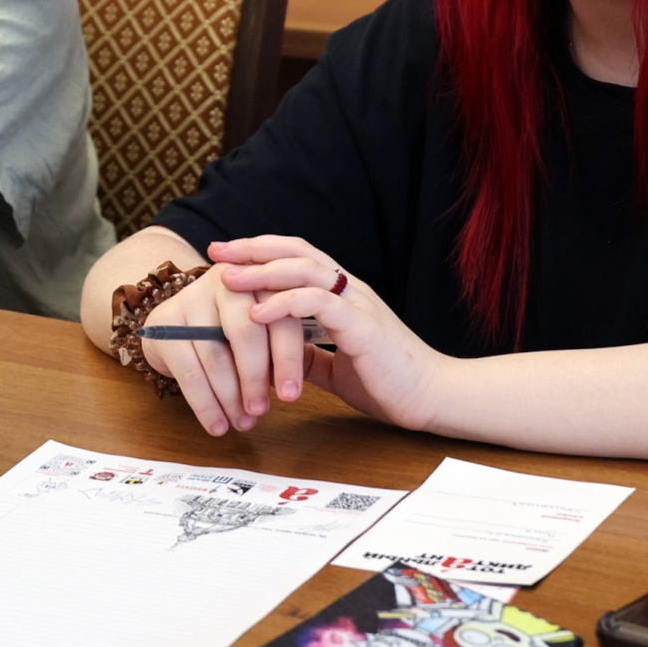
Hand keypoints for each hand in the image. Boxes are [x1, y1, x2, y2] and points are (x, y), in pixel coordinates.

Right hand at [138, 261, 305, 435]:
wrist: (176, 325)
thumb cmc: (229, 332)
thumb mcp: (262, 331)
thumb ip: (279, 350)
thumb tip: (290, 391)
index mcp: (260, 279)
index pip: (279, 316)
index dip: (287, 358)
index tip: (292, 394)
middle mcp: (226, 282)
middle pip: (245, 331)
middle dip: (256, 377)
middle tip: (261, 410)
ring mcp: (191, 298)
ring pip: (216, 355)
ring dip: (231, 397)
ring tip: (243, 423)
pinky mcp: (164, 322)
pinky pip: (188, 371)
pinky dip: (205, 404)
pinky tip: (217, 425)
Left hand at [213, 236, 447, 432]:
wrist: (432, 397)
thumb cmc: (389, 381)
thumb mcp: (337, 366)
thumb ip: (310, 353)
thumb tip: (275, 355)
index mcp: (343, 295)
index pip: (298, 257)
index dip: (262, 251)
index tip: (227, 255)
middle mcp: (350, 289)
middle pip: (296, 251)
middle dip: (253, 249)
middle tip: (216, 250)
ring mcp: (357, 303)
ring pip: (305, 269)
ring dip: (262, 271)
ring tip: (228, 278)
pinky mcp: (362, 325)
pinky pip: (318, 302)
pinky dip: (284, 303)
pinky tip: (257, 313)